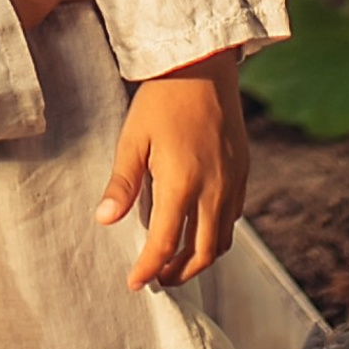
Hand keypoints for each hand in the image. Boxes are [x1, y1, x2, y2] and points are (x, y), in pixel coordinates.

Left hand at [94, 54, 249, 290]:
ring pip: (222, 239)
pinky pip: (234, 217)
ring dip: (200, 258)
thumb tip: (105, 220)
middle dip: (179, 273)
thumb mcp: (133, 139)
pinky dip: (216, 233)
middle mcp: (213, 190)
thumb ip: (122, 183)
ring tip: (177, 261)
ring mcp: (233, 182)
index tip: (135, 283)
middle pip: (202, 253)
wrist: (203, 66)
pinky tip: (198, 227)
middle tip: (158, 279)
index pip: (164, 244)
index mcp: (182, 184)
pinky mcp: (243, 171)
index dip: (148, 269)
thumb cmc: (162, 99)